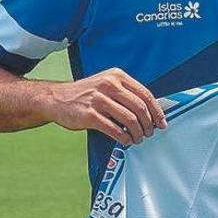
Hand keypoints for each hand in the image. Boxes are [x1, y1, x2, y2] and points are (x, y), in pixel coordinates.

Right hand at [44, 68, 163, 144]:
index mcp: (117, 76)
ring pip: (129, 119)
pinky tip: (125, 140)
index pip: (145, 94)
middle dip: (148, 124)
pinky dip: (123, 137)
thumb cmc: (86, 94)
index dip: (156, 110)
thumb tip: (150, 111)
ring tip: (138, 138)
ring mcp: (98, 100)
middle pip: (139, 108)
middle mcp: (109, 85)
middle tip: (150, 133)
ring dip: (137, 133)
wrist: (56, 98)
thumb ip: (126, 93)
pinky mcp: (89, 115)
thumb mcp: (107, 84)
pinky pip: (114, 129)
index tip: (162, 122)